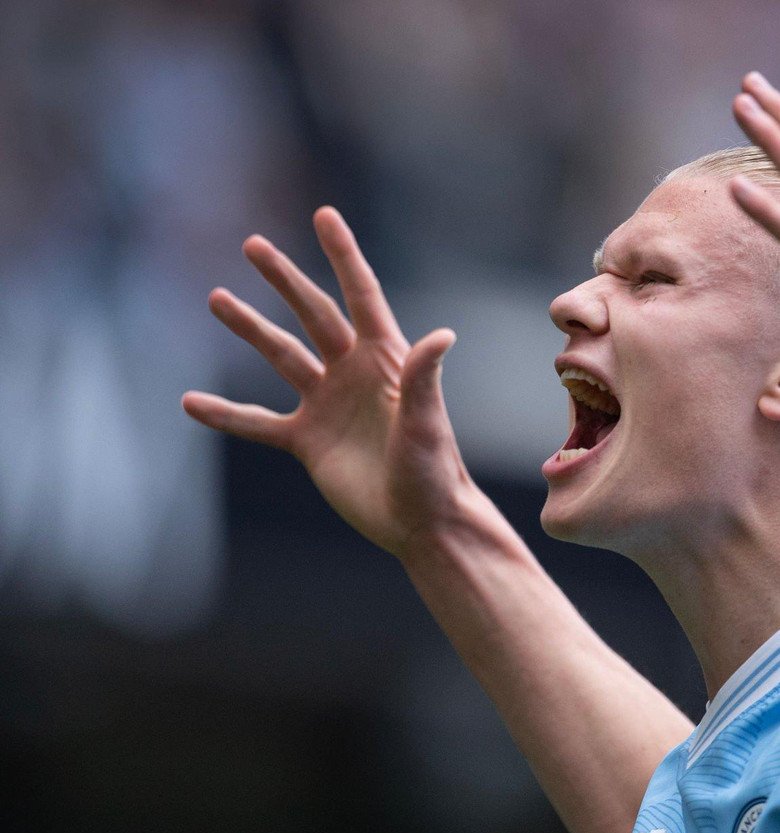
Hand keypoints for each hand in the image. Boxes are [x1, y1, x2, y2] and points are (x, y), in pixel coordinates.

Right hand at [182, 207, 471, 557]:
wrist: (420, 523)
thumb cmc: (434, 472)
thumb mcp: (426, 423)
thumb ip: (424, 379)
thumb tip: (441, 334)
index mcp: (386, 360)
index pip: (361, 296)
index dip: (344, 255)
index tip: (324, 215)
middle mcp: (353, 373)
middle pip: (314, 315)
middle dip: (285, 280)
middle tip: (253, 244)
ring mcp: (328, 405)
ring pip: (282, 357)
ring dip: (251, 328)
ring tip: (217, 298)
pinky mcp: (308, 440)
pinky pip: (258, 422)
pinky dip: (226, 414)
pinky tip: (190, 402)